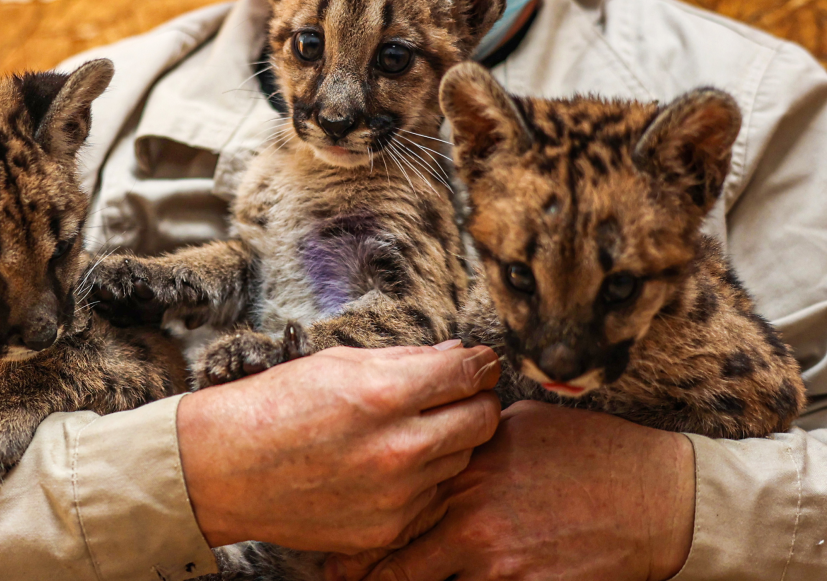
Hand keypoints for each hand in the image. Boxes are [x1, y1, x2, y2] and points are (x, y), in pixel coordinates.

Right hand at [177, 342, 501, 553]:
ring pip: (460, 460)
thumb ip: (405, 361)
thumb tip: (455, 357)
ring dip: (446, 441)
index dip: (480, 364)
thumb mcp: (338, 363)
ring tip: (406, 430)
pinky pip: (431, 498)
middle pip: (482, 420)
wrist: (225, 469)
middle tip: (455, 394)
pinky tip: (387, 465)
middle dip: (475, 401)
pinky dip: (422, 480)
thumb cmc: (275, 407)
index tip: (480, 362)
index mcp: (385, 394)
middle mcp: (399, 448)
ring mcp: (396, 496)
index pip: (468, 374)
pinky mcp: (387, 529)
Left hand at [329, 400, 694, 580]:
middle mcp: (470, 514)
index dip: (362, 520)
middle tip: (336, 574)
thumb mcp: (523, 425)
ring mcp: (494, 559)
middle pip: (395, 553)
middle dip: (362, 569)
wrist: (655, 497)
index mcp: (466, 468)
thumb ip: (474, 439)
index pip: (396, 498)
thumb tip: (442, 432)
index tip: (337, 531)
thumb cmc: (593, 453)